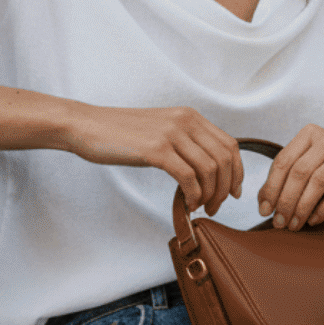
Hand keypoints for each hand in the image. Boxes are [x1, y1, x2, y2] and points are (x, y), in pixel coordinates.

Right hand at [63, 104, 243, 215]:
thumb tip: (207, 168)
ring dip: (210, 195)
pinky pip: (188, 177)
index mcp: (189, 116)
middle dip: (226, 188)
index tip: (234, 192)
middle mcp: (185, 121)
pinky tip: (188, 203)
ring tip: (201, 207)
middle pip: (225, 159)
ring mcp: (172, 134)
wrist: (86, 125)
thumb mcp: (161, 129)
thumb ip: (185, 142)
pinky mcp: (156, 150)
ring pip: (210, 170)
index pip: (229, 145)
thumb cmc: (119, 133)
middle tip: (217, 206)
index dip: (237, 171)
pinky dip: (194, 195)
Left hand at [256, 125, 323, 230]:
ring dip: (302, 207)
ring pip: (318, 181)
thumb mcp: (307, 175)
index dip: (271, 188)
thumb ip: (284, 182)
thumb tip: (262, 204)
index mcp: (311, 133)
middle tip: (279, 223)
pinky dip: (323, 209)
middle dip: (286, 200)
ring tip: (294, 225)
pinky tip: (313, 221)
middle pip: (299, 171)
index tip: (264, 211)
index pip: (283, 160)